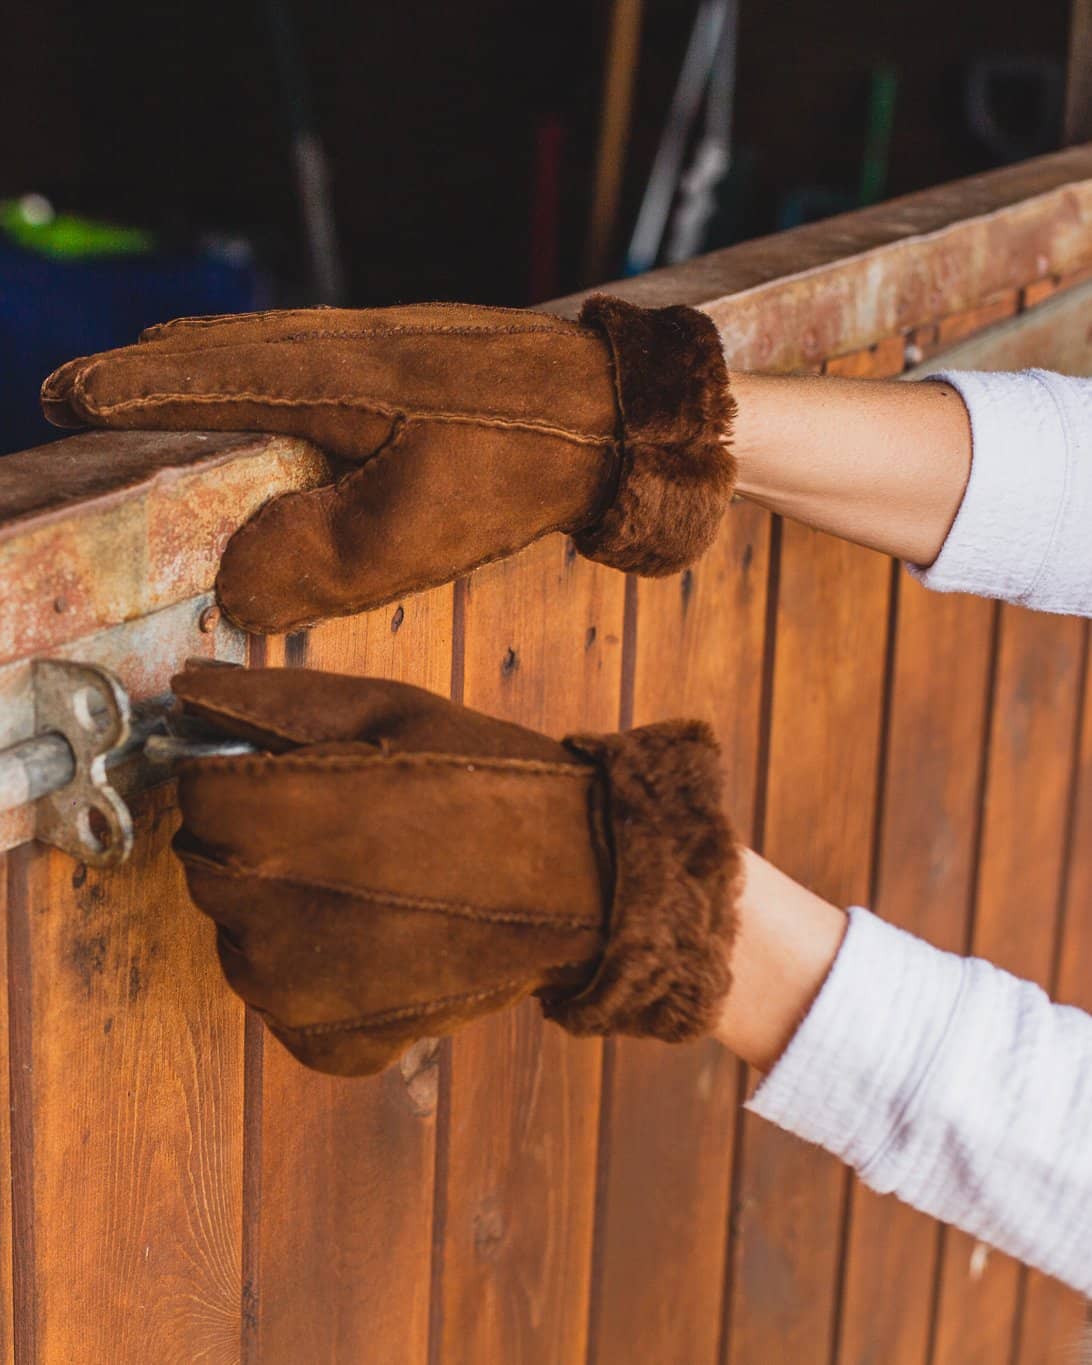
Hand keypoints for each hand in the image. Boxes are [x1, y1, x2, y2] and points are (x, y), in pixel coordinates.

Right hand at [42, 297, 734, 632]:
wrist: (632, 415)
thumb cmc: (530, 468)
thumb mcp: (420, 530)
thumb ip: (319, 560)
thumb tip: (236, 588)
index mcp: (342, 376)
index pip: (213, 380)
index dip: (138, 393)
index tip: (71, 397)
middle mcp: (361, 341)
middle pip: (236, 348)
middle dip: (162, 370)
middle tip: (97, 384)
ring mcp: (402, 341)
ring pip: (283, 344)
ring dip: (218, 361)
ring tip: (171, 370)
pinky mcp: (437, 356)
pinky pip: (330, 354)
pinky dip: (280, 366)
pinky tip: (290, 385)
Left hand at [169, 665, 739, 1074]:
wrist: (583, 882)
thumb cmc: (487, 783)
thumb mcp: (388, 711)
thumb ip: (270, 701)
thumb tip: (185, 690)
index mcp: (271, 820)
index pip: (196, 792)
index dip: (244, 776)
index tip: (300, 776)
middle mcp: (264, 916)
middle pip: (209, 864)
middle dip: (259, 840)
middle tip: (346, 829)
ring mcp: (295, 992)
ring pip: (238, 934)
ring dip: (280, 908)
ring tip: (370, 885)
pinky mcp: (328, 1043)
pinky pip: (283, 999)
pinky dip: (316, 972)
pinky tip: (379, 939)